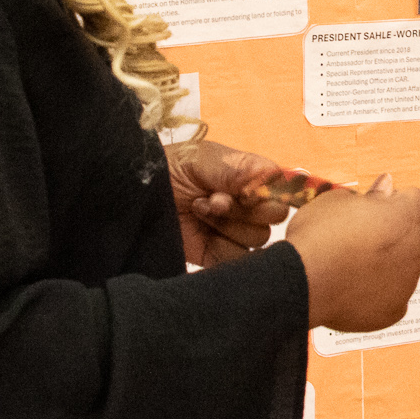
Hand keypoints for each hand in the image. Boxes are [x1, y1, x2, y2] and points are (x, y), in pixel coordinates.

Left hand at [170, 141, 289, 266]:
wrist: (137, 197)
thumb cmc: (170, 169)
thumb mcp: (204, 158)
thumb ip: (241, 168)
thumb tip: (272, 180)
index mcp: (248, 178)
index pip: (282, 188)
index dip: (267, 192)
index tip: (243, 191)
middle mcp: (247, 206)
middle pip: (274, 216)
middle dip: (243, 208)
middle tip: (214, 200)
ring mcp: (235, 232)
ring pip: (258, 238)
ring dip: (226, 224)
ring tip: (198, 211)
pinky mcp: (219, 255)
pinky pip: (239, 260)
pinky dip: (222, 248)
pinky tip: (201, 234)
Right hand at [286, 174, 419, 330]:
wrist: (301, 282)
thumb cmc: (317, 236)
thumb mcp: (337, 200)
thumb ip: (371, 194)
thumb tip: (385, 187)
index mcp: (405, 215)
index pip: (415, 200)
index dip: (393, 201)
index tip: (373, 209)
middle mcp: (416, 248)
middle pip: (412, 235)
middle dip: (393, 233)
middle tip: (358, 237)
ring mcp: (408, 282)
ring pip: (404, 267)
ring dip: (386, 263)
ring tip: (350, 264)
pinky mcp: (394, 310)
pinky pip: (393, 297)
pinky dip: (378, 293)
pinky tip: (353, 288)